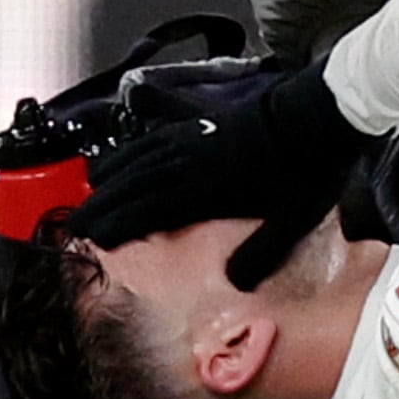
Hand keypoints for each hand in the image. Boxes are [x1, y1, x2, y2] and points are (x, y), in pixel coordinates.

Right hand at [60, 60, 369, 245]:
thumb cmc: (311, 170)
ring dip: (116, 174)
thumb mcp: (294, 220)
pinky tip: (133, 153)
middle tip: (75, 221)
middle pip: (137, 182)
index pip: (152, 209)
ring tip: (92, 188)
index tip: (92, 239)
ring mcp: (200, 137)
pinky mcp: (208, 122)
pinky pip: (161, 135)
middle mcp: (196, 160)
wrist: (323, 114)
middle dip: (104, 203)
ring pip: (144, 156)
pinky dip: (138, 147)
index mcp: (210, 187)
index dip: (120, 224)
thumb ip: (262, 252)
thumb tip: (234, 284)